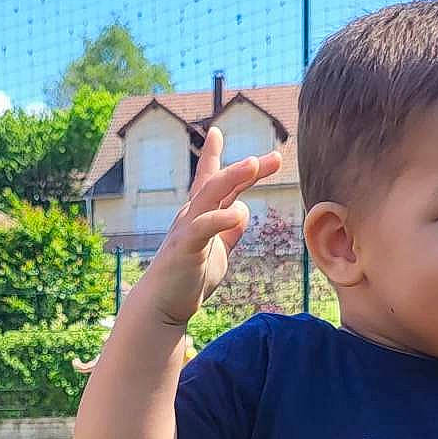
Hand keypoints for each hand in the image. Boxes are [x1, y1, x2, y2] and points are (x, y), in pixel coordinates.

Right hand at [134, 126, 282, 330]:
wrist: (163, 306)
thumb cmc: (189, 279)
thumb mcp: (219, 251)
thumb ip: (230, 230)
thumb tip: (242, 210)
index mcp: (201, 215)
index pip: (212, 180)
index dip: (215, 156)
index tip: (217, 132)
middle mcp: (192, 215)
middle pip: (220, 182)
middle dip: (246, 167)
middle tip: (274, 156)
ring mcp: (187, 228)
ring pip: (210, 195)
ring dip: (232, 178)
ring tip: (253, 164)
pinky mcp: (185, 247)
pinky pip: (204, 227)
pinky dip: (221, 219)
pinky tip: (238, 213)